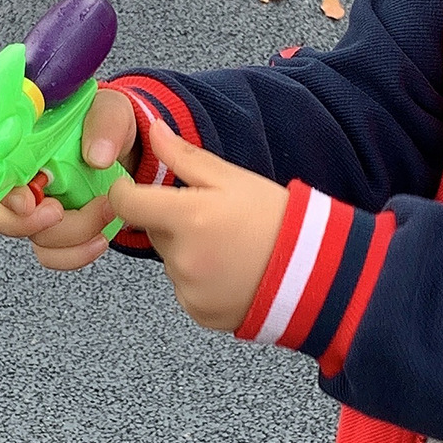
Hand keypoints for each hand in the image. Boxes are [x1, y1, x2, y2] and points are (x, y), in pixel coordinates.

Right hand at [0, 88, 138, 268]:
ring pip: (32, 237)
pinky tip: (99, 237)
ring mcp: (35, 207)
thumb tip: (97, 156)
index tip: (26, 201)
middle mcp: (19, 178)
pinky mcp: (54, 229)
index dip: (2, 192)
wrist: (127, 149)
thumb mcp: (110, 110)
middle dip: (27, 224)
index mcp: (20, 144)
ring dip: (70, 235)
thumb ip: (105, 124)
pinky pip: (52, 254)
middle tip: (59, 212)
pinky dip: (76, 253)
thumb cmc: (106, 124)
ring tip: (104, 210)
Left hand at [108, 120, 287, 331]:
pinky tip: (228, 269)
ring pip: (169, 259)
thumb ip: (184, 156)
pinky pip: (184, 287)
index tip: (138, 190)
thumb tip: (152, 130)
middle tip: (209, 217)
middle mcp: (183, 258)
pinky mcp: (199, 312)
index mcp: (187, 218)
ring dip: (185, 250)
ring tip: (226, 244)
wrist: (317, 273)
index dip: (126, 193)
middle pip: (153, 230)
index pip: (125, 203)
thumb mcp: (231, 178)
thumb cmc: (275, 218)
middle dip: (170, 220)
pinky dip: (197, 278)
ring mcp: (190, 290)